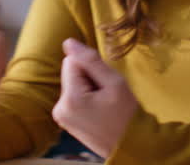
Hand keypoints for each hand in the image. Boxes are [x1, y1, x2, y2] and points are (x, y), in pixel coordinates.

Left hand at [51, 38, 138, 157]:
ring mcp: (60, 115)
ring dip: (88, 88)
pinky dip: (85, 99)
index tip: (104, 84)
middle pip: (70, 72)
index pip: (72, 61)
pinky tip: (98, 111)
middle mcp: (59, 107)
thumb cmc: (126, 115)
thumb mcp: (114, 83)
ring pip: (72, 83)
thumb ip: (90, 60)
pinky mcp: (64, 120)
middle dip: (88, 78)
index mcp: (70, 99)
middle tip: (105, 96)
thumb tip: (68, 42)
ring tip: (103, 105)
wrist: (130, 146)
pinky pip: (73, 96)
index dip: (91, 68)